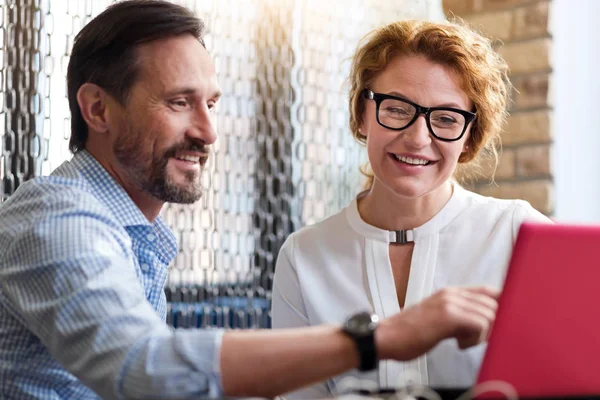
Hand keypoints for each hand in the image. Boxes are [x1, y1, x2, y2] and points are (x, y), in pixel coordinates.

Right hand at [375, 286, 498, 360]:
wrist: (387, 337)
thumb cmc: (410, 333)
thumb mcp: (438, 319)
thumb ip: (460, 316)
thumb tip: (485, 324)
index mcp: (450, 293)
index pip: (488, 290)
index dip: (501, 305)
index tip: (498, 322)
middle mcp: (452, 293)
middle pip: (493, 303)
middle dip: (493, 325)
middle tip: (477, 339)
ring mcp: (450, 302)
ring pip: (490, 314)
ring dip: (483, 334)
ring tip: (463, 342)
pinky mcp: (448, 315)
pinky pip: (480, 323)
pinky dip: (476, 338)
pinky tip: (459, 344)